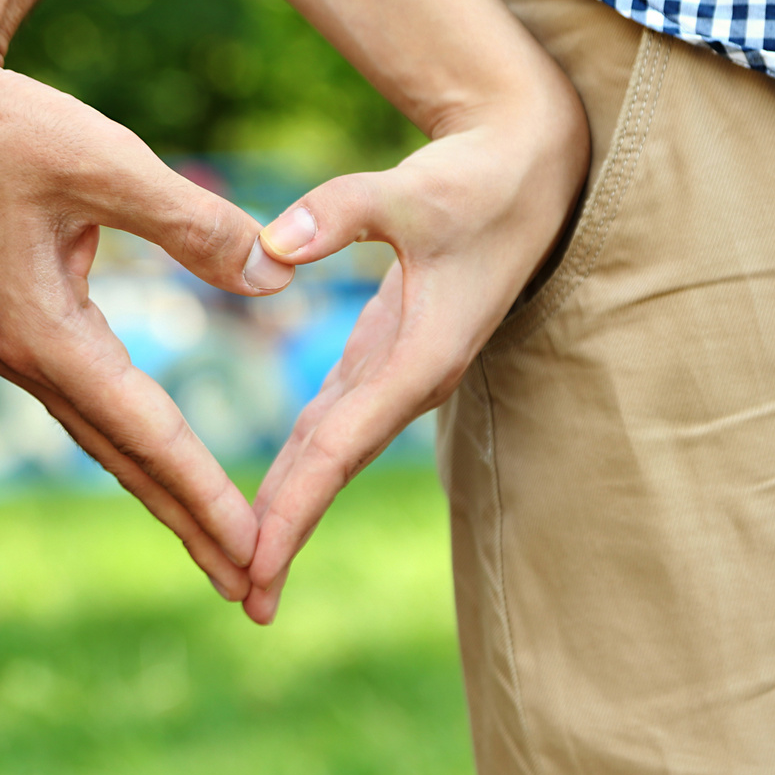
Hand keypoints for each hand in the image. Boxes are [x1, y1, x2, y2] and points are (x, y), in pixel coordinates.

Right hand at [0, 0, 295, 600]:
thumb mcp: (106, 163)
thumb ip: (194, 223)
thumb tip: (276, 275)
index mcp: (48, 334)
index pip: (148, 433)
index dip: (205, 493)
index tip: (255, 547)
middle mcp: (28, 358)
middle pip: (125, 460)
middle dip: (188, 523)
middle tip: (247, 587)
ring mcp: (15, 346)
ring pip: (103, 437)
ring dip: (160, 490)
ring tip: (212, 541)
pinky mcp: (13, 322)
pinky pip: (84, 403)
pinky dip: (129, 442)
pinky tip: (154, 453)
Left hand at [242, 79, 589, 621]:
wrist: (532, 175)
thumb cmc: (476, 182)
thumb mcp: (412, 190)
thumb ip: (341, 213)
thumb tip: (269, 247)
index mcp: (420, 357)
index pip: (339, 445)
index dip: (294, 506)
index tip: (256, 561)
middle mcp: (410, 380)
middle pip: (333, 468)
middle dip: (288, 534)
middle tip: (242, 599)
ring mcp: (399, 372)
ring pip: (331, 451)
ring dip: (291, 508)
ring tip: (248, 571)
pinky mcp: (387, 355)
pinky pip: (334, 422)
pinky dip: (301, 464)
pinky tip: (271, 496)